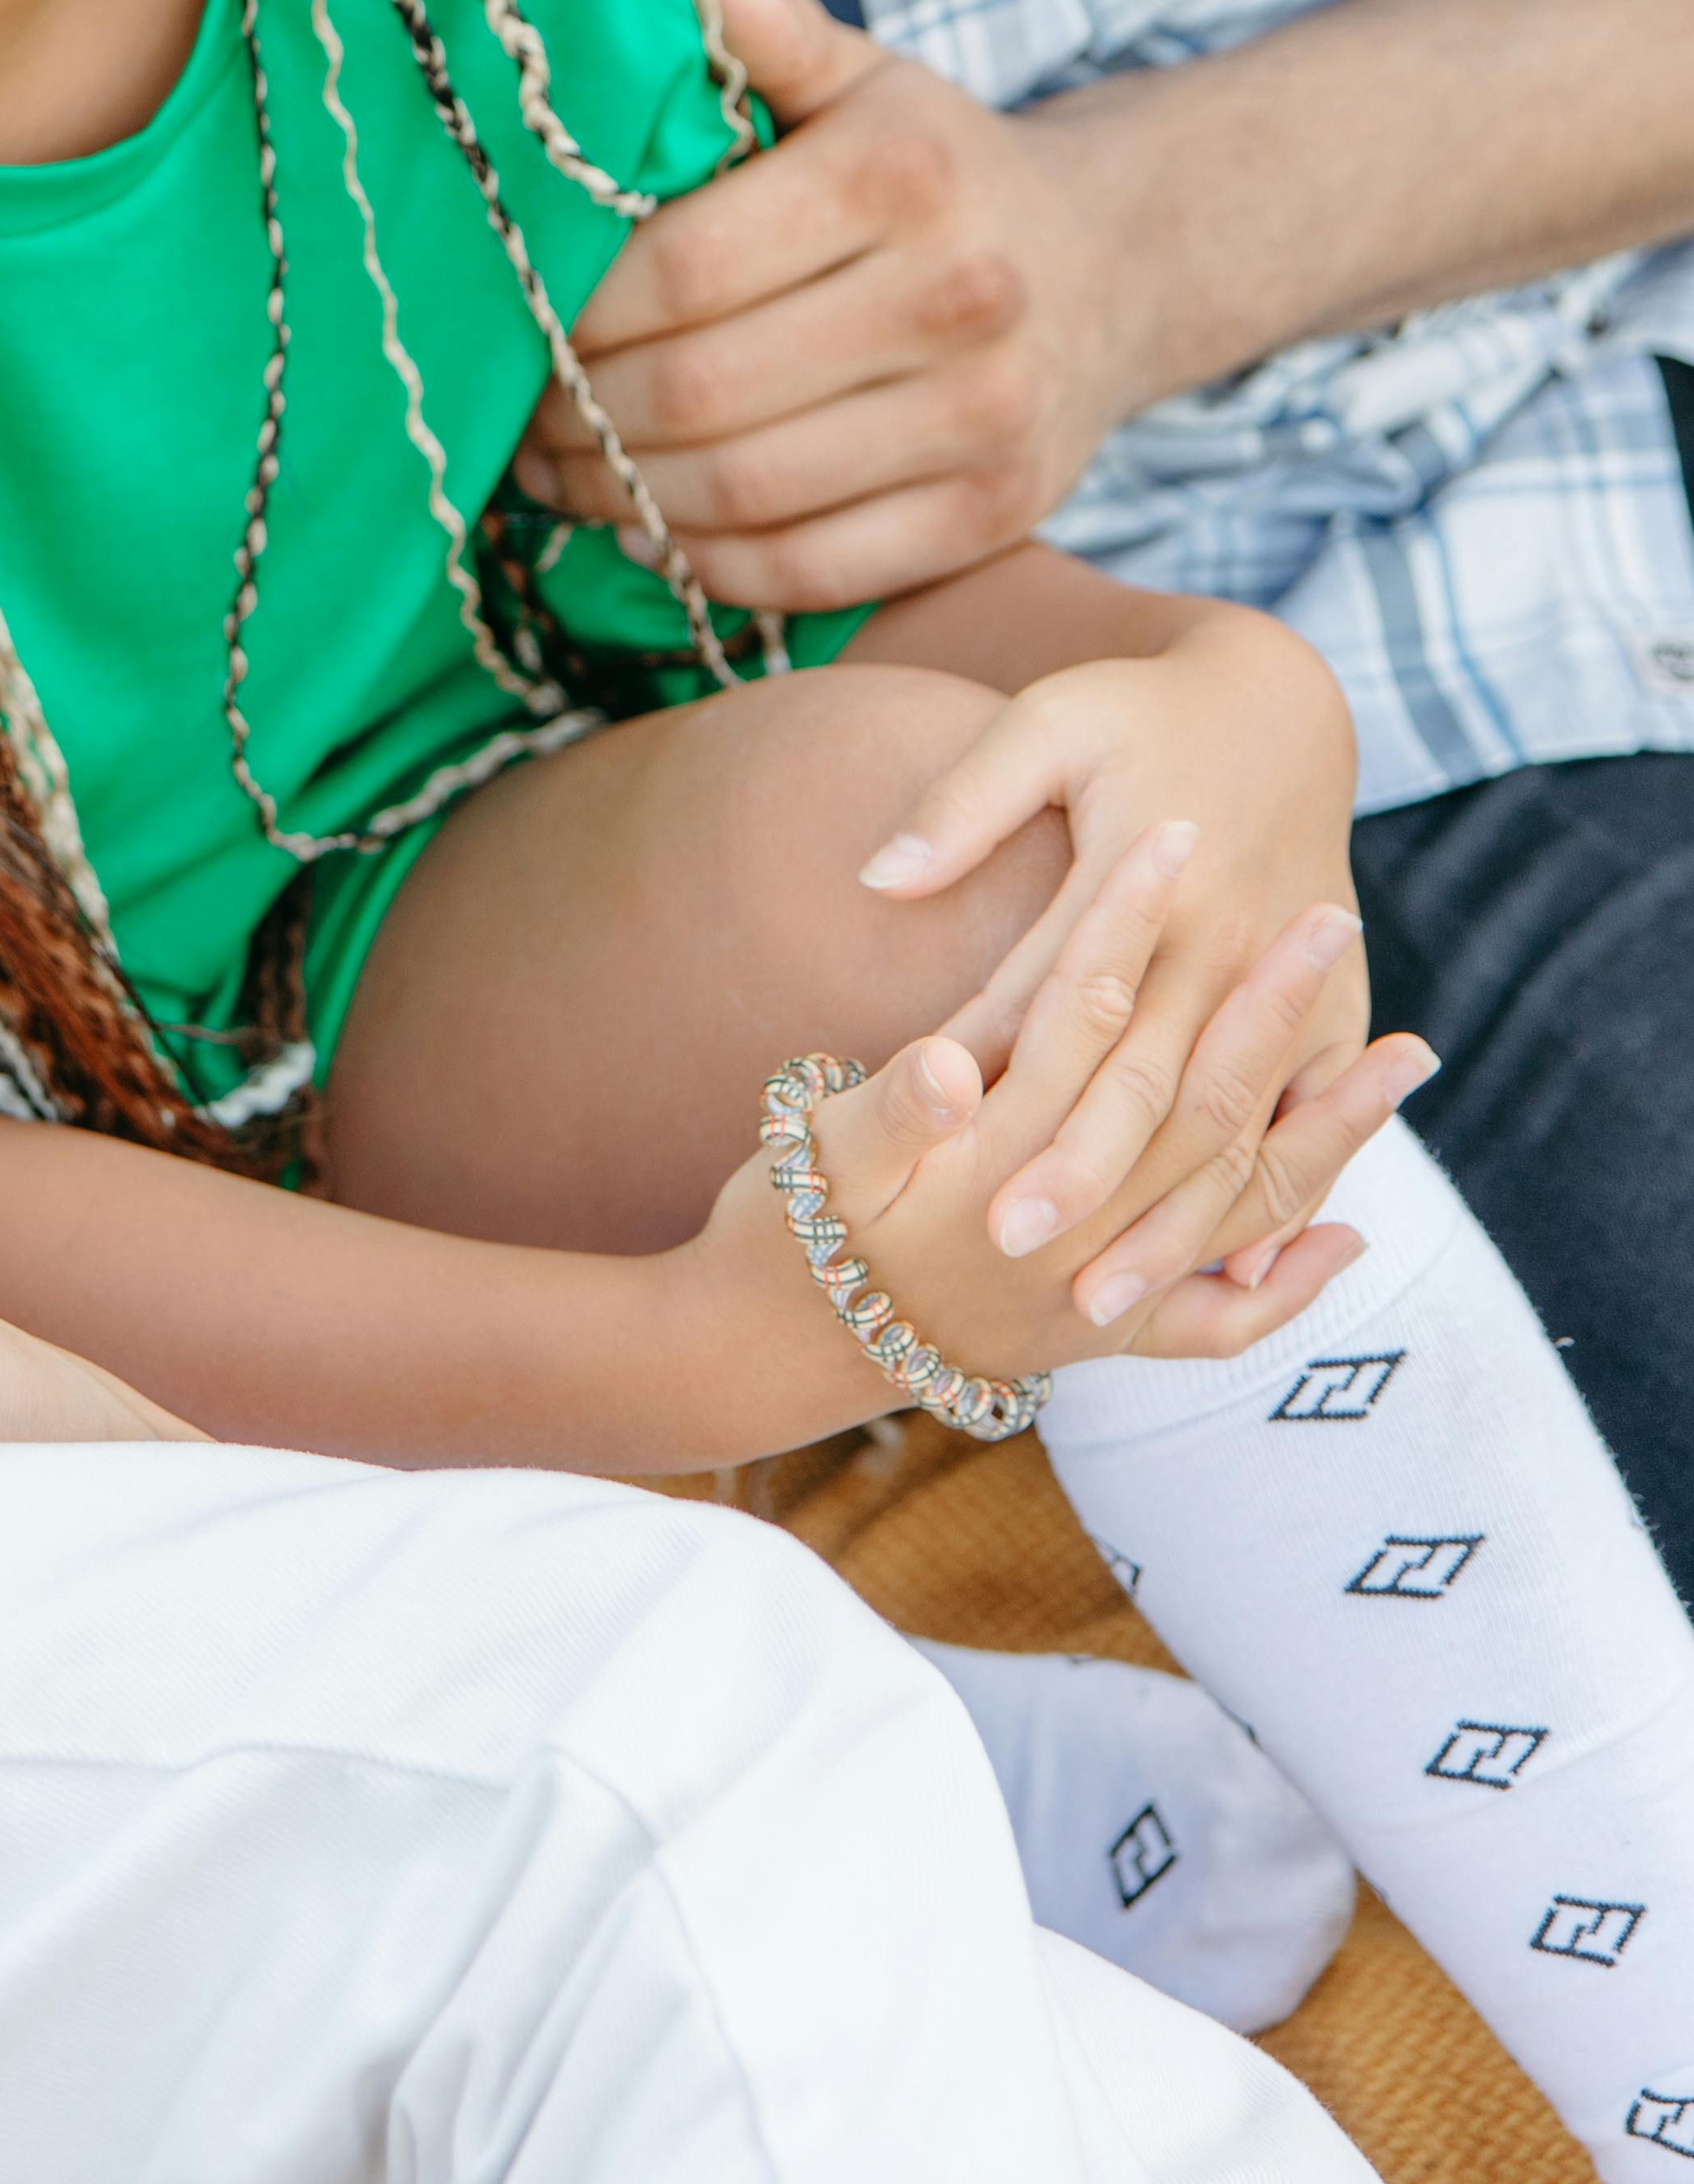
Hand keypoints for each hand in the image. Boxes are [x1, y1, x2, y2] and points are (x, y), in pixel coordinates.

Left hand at [514, 0, 1165, 610]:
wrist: (1112, 267)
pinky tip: (650, 532)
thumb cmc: (939, 169)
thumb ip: (773, 35)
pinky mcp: (998, 513)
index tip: (519, 322)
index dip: (578, 312)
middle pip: (706, 388)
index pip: (686, 264)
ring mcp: (985, 417)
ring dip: (626, 499)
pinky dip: (711, 564)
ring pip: (750, 490)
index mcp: (902, 174)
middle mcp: (956, 296)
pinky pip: (817, 569)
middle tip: (520, 416)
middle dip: (583, 415)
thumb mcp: (867, 80)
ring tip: (562, 477)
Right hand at [681, 825, 1432, 1444]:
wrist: (775, 1350)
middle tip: (1328, 914)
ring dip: (1325, 1129)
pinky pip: (1219, 1315)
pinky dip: (1287, 1277)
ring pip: (1236, 1198)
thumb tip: (949, 1063)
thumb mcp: (819, 1150)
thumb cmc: (790, 1224)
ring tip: (1409, 1057)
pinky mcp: (1105, 1333)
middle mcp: (1068, 1228)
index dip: (1126, 920)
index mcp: (996, 1158)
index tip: (1171, 833)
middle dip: (1265, 1003)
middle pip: (1190, 1097)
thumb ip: (895, 1107)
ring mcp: (1097, 1287)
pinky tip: (1348, 1233)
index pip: (1079, 1013)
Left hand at [856, 605, 1367, 1256]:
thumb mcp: (1049, 720)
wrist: (1286, 702)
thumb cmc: (1144, 712)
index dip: (1001, 1071)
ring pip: (1223, 1124)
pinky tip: (1229, 1268)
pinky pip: (1305, 1118)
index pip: (1060, 996)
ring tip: (1097, 1299)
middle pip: (1141, 1080)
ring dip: (1165, 1216)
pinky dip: (1274, 1194)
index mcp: (1146, 877)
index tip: (943, 1146)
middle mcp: (1219, 941)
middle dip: (1077, 1173)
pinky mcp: (1330, 1004)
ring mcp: (1283, 983)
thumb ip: (965, 802)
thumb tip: (877, 878)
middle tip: (1005, 1250)